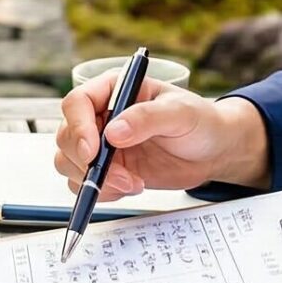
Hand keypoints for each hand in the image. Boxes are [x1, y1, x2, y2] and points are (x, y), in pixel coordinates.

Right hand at [54, 77, 263, 197]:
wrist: (214, 151)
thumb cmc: (201, 121)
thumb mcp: (180, 112)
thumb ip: (147, 118)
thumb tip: (113, 132)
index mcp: (113, 90)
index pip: (77, 103)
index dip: (78, 127)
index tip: (92, 151)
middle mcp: (101, 116)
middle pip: (67, 137)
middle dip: (87, 162)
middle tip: (120, 176)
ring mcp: (102, 145)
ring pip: (69, 163)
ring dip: (94, 180)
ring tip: (132, 183)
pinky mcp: (108, 170)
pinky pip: (85, 184)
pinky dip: (102, 192)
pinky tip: (132, 186)